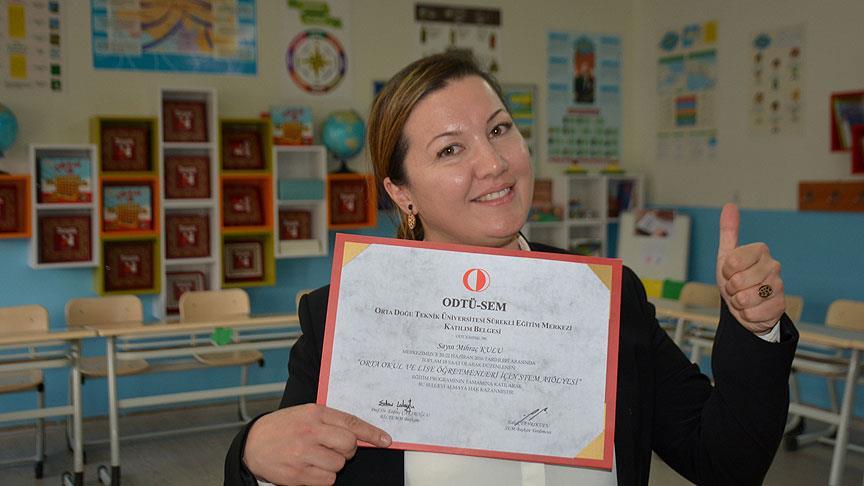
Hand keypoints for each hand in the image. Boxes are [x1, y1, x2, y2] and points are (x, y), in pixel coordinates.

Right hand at [243, 403, 391, 485]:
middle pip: (349, 445)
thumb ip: (331, 421)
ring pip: (339, 465)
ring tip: (316, 457)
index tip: (385, 440)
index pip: (351, 423)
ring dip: (333, 464)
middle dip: (348, 450)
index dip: (371, 433)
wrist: (253, 443)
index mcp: (315, 413)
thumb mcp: (306, 414)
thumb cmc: (284, 427)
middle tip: (336, 449)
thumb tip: (360, 433)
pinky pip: (327, 480)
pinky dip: (323, 477)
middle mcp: (310, 432)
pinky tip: (310, 468)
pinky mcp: (297, 474)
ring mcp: (303, 454)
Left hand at [715, 203, 785, 333]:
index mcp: (760, 251)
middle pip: (737, 282)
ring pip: (745, 298)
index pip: (731, 262)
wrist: (747, 306)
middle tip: (736, 287)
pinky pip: (752, 314)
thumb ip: (729, 231)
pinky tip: (752, 309)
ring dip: (738, 303)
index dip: (725, 271)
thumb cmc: (736, 278)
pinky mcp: (780, 306)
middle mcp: (773, 266)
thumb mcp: (727, 255)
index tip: (729, 272)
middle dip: (730, 289)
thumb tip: (729, 206)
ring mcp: (779, 286)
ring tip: (743, 297)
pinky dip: (746, 315)